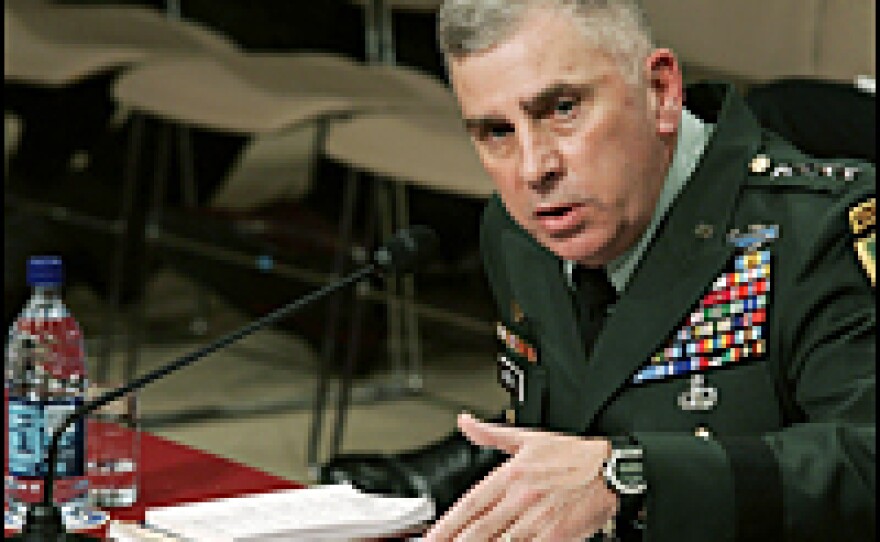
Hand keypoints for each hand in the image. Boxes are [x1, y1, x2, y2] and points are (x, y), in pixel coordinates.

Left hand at [424, 413, 618, 540]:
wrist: (610, 468)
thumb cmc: (571, 455)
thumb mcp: (527, 437)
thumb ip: (490, 433)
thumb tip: (465, 422)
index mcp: (510, 473)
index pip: (469, 504)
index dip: (446, 525)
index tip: (430, 538)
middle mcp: (520, 497)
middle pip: (478, 530)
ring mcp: (537, 519)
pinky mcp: (556, 536)